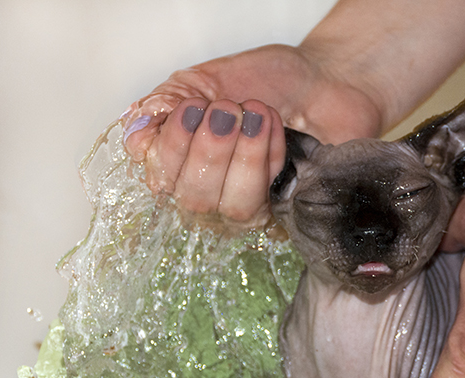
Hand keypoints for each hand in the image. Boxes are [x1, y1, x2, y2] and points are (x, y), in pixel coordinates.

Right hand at [121, 45, 382, 221]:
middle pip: (192, 199)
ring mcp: (251, 206)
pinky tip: (277, 130)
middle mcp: (213, 191)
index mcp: (183, 161)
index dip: (170, 148)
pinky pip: (273, 206)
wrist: (327, 79)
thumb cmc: (269, 81)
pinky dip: (272, 162)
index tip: (193, 108)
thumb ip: (169, 102)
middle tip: (228, 110)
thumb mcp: (208, 81)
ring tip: (257, 116)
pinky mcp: (287, 212)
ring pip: (234, 208)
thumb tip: (137, 126)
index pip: (157, 176)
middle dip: (210, 150)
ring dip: (244, 158)